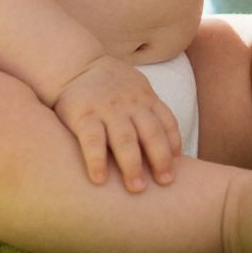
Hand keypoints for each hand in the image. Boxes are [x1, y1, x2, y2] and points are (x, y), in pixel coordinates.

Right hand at [52, 55, 182, 191]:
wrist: (74, 64)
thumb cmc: (108, 84)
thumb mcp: (135, 88)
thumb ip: (148, 110)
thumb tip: (167, 142)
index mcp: (146, 98)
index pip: (167, 122)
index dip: (173, 144)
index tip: (177, 166)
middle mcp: (131, 104)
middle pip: (151, 133)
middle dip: (160, 160)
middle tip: (165, 183)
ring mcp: (108, 110)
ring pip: (125, 140)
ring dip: (133, 165)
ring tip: (137, 188)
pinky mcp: (84, 116)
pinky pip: (93, 141)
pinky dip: (97, 161)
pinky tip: (100, 179)